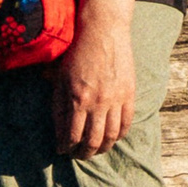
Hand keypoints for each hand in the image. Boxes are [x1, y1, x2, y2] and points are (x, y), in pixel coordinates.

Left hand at [50, 13, 135, 157]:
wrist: (103, 31)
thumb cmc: (77, 52)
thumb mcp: (60, 77)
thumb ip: (58, 103)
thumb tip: (57, 129)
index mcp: (77, 99)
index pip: (71, 135)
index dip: (65, 147)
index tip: (62, 150)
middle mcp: (97, 103)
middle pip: (92, 140)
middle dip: (84, 153)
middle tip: (78, 155)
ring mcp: (116, 99)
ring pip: (111, 135)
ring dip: (102, 148)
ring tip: (95, 150)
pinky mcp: (129, 94)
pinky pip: (126, 122)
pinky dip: (120, 135)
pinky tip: (113, 138)